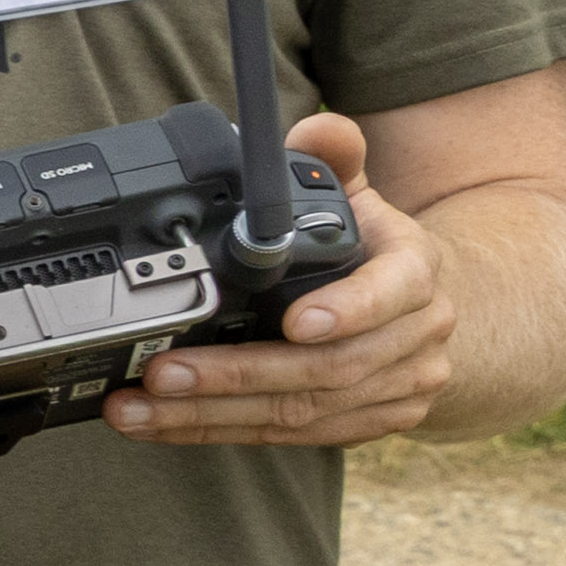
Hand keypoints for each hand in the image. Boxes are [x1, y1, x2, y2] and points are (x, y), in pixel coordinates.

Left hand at [106, 112, 448, 446]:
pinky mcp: (364, 425)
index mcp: (415, 275)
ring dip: (211, 413)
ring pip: (300, 412)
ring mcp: (395, 389)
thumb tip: (320, 129)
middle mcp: (415, 339)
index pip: (391, 293)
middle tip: (163, 371)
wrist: (427, 316)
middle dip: (236, 374)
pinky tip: (163, 424)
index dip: (346, 310)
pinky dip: (220, 430)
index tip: (295, 321)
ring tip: (139, 406)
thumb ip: (335, 160)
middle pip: (326, 368)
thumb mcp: (362, 198)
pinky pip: (288, 436)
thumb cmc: (378, 253)